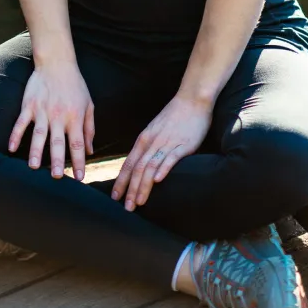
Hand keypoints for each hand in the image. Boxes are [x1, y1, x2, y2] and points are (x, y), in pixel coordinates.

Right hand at [9, 64, 95, 181]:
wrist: (57, 62)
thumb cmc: (75, 85)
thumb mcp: (88, 104)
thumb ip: (89, 128)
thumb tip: (90, 151)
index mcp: (75, 116)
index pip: (77, 143)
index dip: (79, 162)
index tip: (79, 178)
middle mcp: (59, 115)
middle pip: (58, 142)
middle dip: (57, 160)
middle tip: (56, 177)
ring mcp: (42, 110)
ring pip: (38, 134)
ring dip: (36, 151)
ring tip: (33, 166)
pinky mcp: (29, 105)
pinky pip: (21, 123)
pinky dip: (15, 135)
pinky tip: (11, 148)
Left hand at [112, 94, 211, 210]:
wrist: (192, 98)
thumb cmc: (175, 116)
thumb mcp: (156, 130)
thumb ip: (149, 146)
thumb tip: (142, 163)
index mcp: (144, 139)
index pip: (129, 163)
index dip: (121, 181)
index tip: (115, 197)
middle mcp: (152, 142)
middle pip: (137, 168)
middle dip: (130, 190)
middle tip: (126, 208)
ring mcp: (167, 143)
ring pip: (150, 166)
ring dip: (143, 186)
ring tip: (139, 202)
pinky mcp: (184, 144)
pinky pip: (171, 158)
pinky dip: (163, 169)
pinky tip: (159, 180)